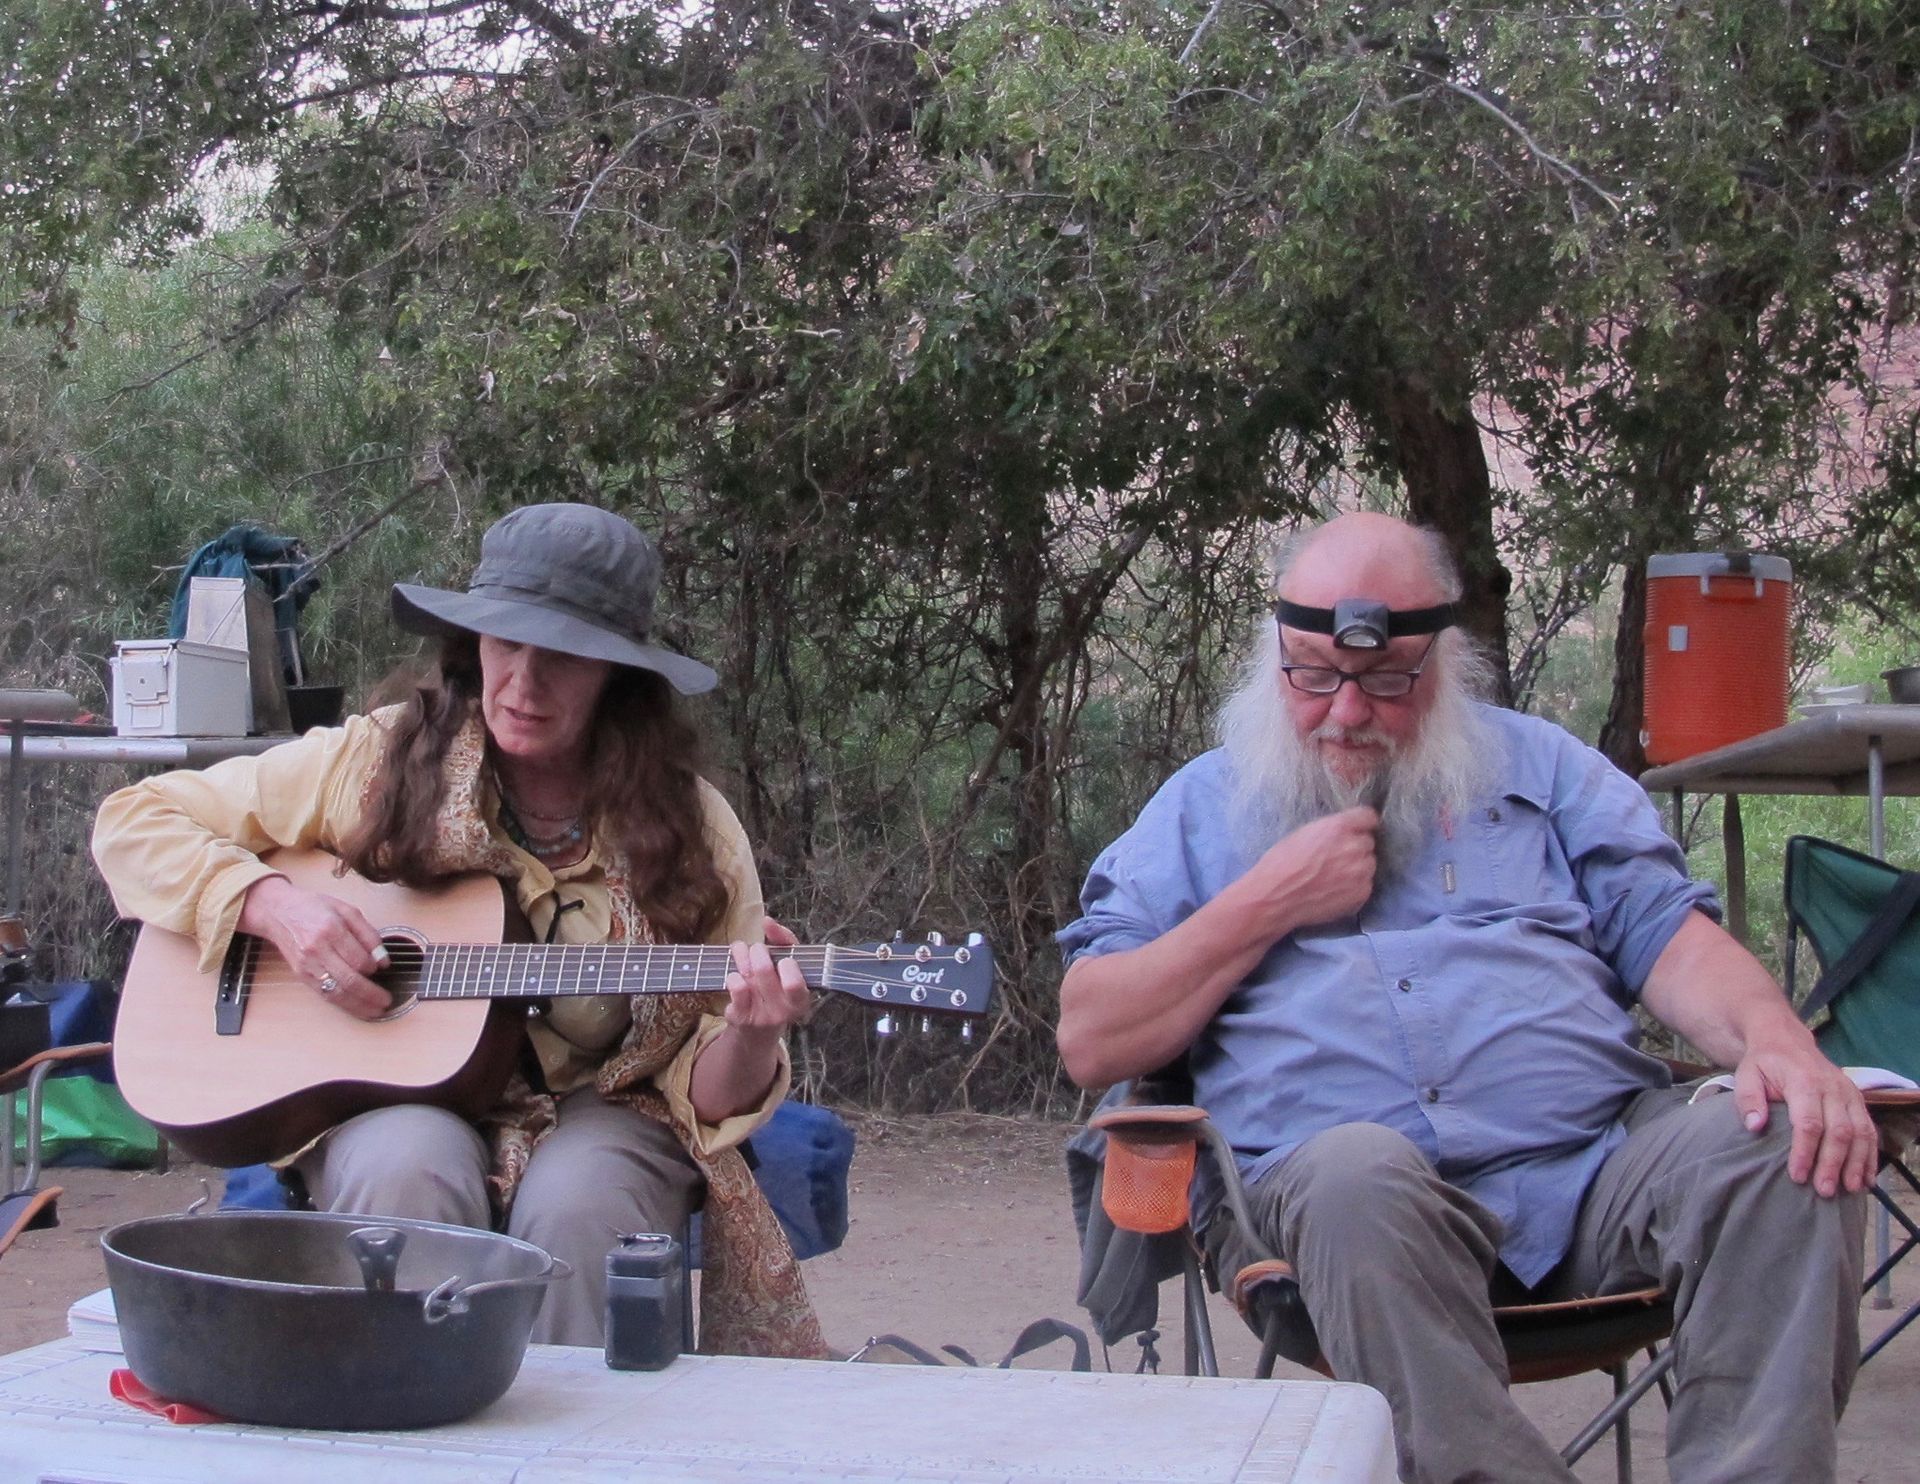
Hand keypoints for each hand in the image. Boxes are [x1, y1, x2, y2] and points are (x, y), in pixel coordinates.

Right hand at [238, 875, 391, 1019]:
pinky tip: (356, 1007)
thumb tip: (383, 960)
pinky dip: (343, 1004)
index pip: (358, 958)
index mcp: (331, 930)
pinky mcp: (301, 975)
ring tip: (375, 1010)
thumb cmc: (314, 908)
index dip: (374, 967)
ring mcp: (307, 965)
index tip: (383, 968)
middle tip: (387, 1001)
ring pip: (336, 992)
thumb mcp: (347, 910)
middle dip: (371, 994)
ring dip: (359, 1005)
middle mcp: (317, 950)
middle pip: (349, 980)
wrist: (278, 912)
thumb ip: (368, 934)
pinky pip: (324, 994)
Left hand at [723, 917, 811, 1041]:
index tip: (783, 960)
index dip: (787, 965)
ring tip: (742, 953)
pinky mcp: (740, 1017)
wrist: (758, 1031)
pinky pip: (734, 986)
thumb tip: (767, 921)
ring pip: (747, 973)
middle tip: (757, 950)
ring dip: (742, 956)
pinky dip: (732, 974)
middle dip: (758, 951)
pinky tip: (735, 974)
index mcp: (801, 999)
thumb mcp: (789, 969)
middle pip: (764, 969)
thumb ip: (784, 942)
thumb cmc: (777, 991)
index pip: (795, 983)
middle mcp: (783, 1011)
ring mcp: (761, 1016)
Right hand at [1253, 807, 1378, 932]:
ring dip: (1357, 868)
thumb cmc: (1281, 864)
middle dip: (1355, 848)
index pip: (1368, 816)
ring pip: (1369, 864)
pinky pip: (1365, 885)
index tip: (1355, 830)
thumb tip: (1345, 834)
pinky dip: (1354, 888)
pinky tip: (1334, 891)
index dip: (1360, 824)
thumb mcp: (1303, 833)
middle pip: (1368, 842)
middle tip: (1335, 858)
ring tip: (1334, 877)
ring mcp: (1361, 872)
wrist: (1275, 898)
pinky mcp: (1361, 894)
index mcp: (1339, 827)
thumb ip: (1332, 830)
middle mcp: (1355, 847)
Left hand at [1733, 1040, 1877, 1197]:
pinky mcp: (1858, 1100)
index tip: (1797, 1176)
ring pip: (1861, 1133)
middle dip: (1833, 1164)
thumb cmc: (1763, 1062)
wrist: (1785, 1039)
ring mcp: (1849, 1093)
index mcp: (1804, 1082)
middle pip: (1839, 1131)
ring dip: (1856, 1163)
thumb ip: (1748, 1100)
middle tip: (1824, 1191)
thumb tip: (1754, 1126)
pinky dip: (1870, 1155)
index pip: (1809, 1123)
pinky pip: (1870, 1130)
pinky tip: (1866, 1178)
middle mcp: (1833, 1088)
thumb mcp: (1746, 1075)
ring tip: (1848, 1190)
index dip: (1805, 1152)